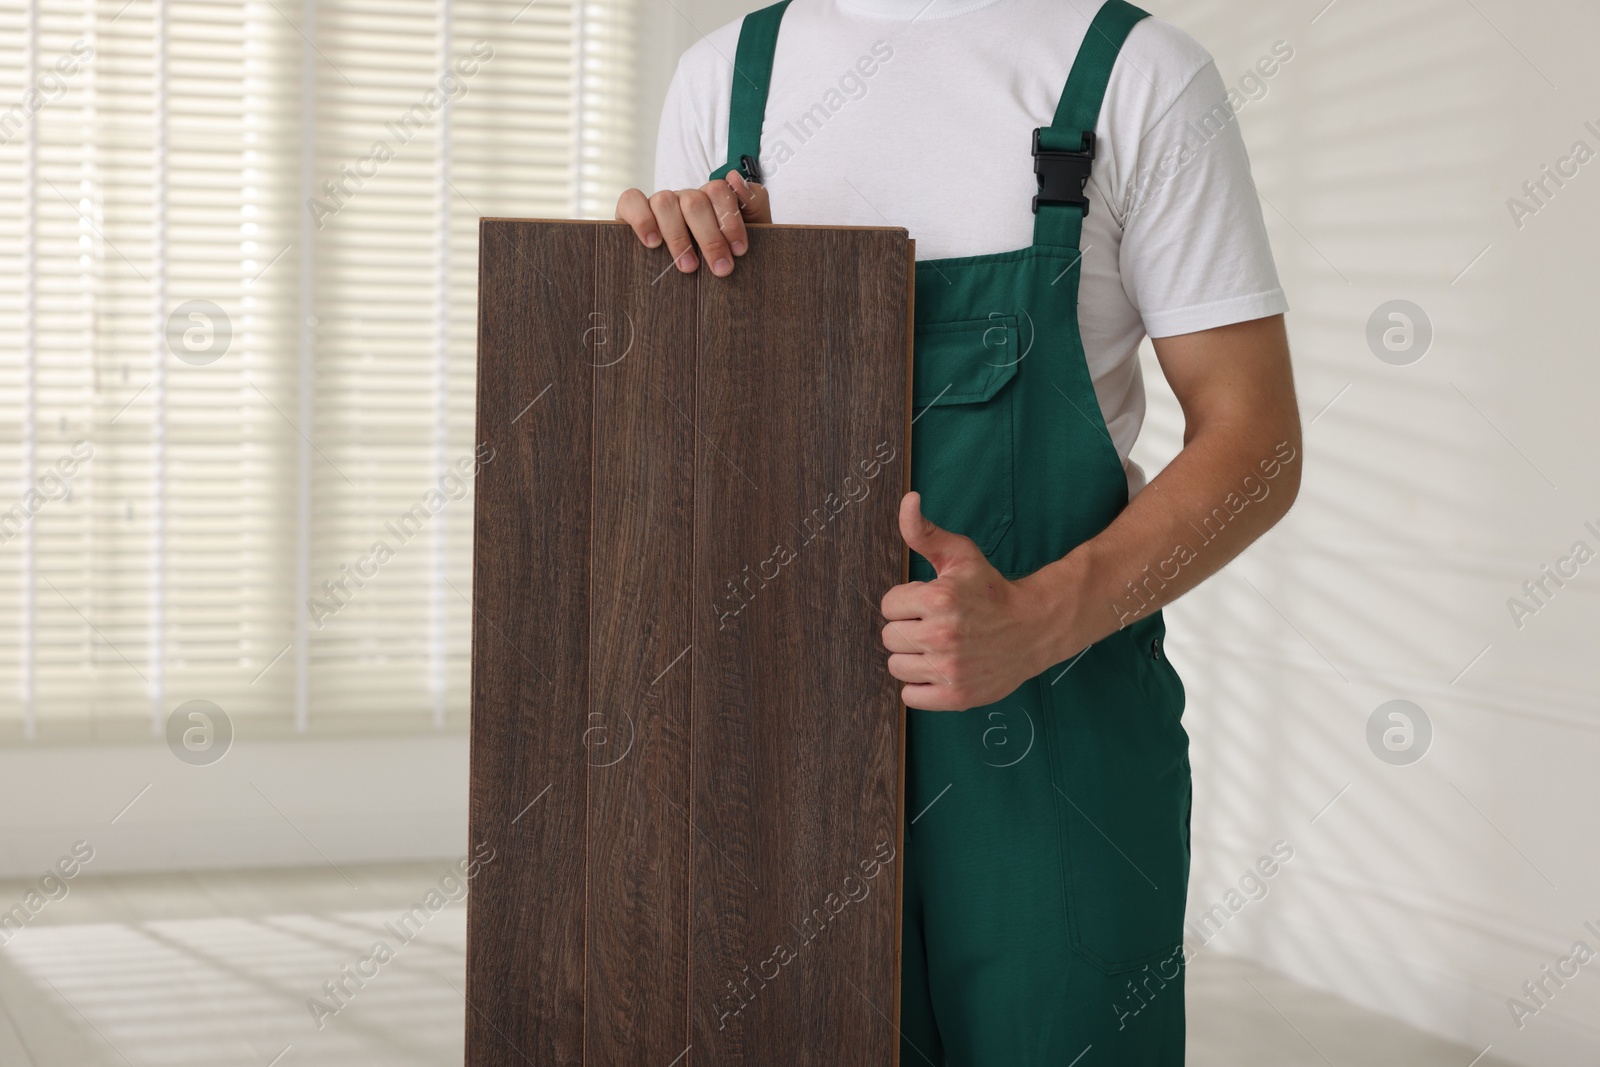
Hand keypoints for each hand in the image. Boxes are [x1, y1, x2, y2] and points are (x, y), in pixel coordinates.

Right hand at [614, 171, 770, 275]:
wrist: (694, 288)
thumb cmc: (723, 258)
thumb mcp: (748, 233)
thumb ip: (753, 203)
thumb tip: (734, 177)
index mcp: (710, 198)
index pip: (719, 192)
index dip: (729, 221)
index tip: (739, 251)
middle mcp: (684, 197)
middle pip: (694, 201)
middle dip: (710, 238)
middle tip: (721, 269)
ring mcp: (658, 204)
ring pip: (664, 201)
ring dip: (678, 236)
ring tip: (688, 267)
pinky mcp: (631, 213)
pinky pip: (631, 201)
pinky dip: (642, 219)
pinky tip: (653, 244)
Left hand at [879, 493, 1062, 710]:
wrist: (1033, 627)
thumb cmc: (990, 589)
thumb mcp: (960, 554)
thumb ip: (924, 531)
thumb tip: (908, 499)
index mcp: (938, 599)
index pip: (887, 605)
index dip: (906, 602)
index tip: (928, 602)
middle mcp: (941, 635)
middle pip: (889, 636)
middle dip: (908, 628)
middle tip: (935, 625)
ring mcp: (949, 669)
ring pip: (896, 666)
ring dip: (912, 658)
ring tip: (937, 647)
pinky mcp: (956, 696)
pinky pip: (910, 696)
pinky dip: (920, 686)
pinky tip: (939, 669)